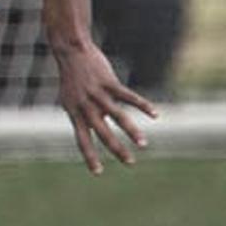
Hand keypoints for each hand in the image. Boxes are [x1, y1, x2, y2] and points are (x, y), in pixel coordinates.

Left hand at [54, 40, 157, 173]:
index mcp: (74, 112)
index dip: (90, 156)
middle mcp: (85, 106)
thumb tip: (99, 129)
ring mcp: (97, 94)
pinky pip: (128, 96)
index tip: (98, 173)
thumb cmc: (73, 79)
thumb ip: (86, 115)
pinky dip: (142, 105)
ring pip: (117, 116)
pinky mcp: (109, 82)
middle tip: (130, 162)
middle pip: (102, 132)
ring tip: (143, 144)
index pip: (82, 139)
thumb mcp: (72, 100)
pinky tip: (155, 114)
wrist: (70, 52)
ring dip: (131, 131)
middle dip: (116, 148)